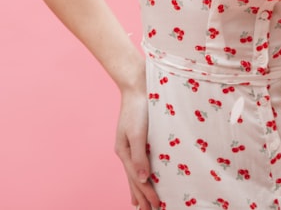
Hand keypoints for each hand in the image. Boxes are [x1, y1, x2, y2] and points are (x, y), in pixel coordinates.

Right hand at [114, 86, 159, 209]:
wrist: (138, 83)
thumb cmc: (138, 106)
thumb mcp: (137, 132)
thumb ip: (139, 156)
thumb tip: (142, 179)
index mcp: (124, 152)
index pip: (137, 179)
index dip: (147, 194)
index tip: (156, 208)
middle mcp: (126, 151)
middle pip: (134, 180)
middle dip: (141, 197)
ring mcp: (131, 145)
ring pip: (135, 173)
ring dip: (140, 189)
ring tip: (142, 204)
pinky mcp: (139, 137)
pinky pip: (140, 161)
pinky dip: (142, 174)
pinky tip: (144, 177)